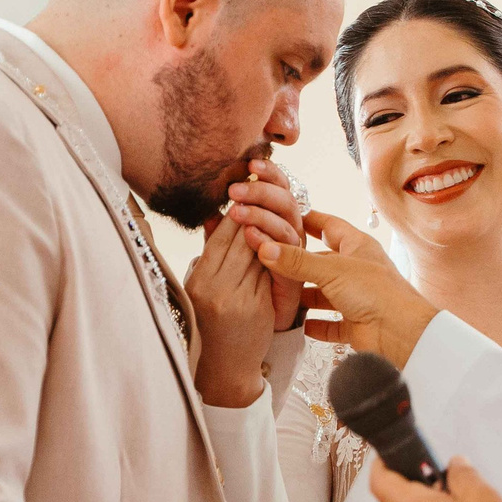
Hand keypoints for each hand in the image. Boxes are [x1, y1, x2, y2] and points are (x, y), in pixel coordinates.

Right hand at [184, 206, 277, 407]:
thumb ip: (211, 255)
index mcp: (198, 282)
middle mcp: (215, 288)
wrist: (224, 373)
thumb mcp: (203, 291)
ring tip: (283, 214)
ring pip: (258, 254)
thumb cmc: (211, 330)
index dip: (236, 216)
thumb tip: (213, 218)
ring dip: (272, 233)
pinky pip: (270, 275)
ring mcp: (238, 299)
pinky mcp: (258, 309)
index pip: (219, 238)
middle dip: (257, 218)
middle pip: (240, 241)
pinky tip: (290, 244)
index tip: (249, 199)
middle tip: (270, 198)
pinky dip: (280, 259)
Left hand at [224, 159, 310, 332]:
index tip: (247, 163)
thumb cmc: (235, 293)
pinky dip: (268, 240)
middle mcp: (289, 233)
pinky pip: (287, 251)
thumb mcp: (223, 259)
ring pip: (287, 221)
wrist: (246, 338)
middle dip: (260, 190)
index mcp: (276, 221)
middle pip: (285, 199)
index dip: (266, 174)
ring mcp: (294, 254)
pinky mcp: (295, 275)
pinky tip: (250, 235)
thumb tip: (207, 212)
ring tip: (237, 211)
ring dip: (262, 213)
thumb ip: (219, 237)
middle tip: (235, 189)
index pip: (277, 187)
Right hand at [251, 213, 438, 366]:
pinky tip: (299, 325)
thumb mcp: (332, 270)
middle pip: (322, 263)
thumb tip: (265, 248)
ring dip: (304, 297)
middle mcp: (357, 270)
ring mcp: (356, 298)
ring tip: (278, 295)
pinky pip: (331, 324)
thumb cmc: (377, 292)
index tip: (284, 218)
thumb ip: (297, 262)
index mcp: (357, 247)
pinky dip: (316, 325)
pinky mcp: (355, 325)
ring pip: (324, 295)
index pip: (328, 226)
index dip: (307, 220)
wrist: (401, 333)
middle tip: (270, 260)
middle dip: (298, 264)